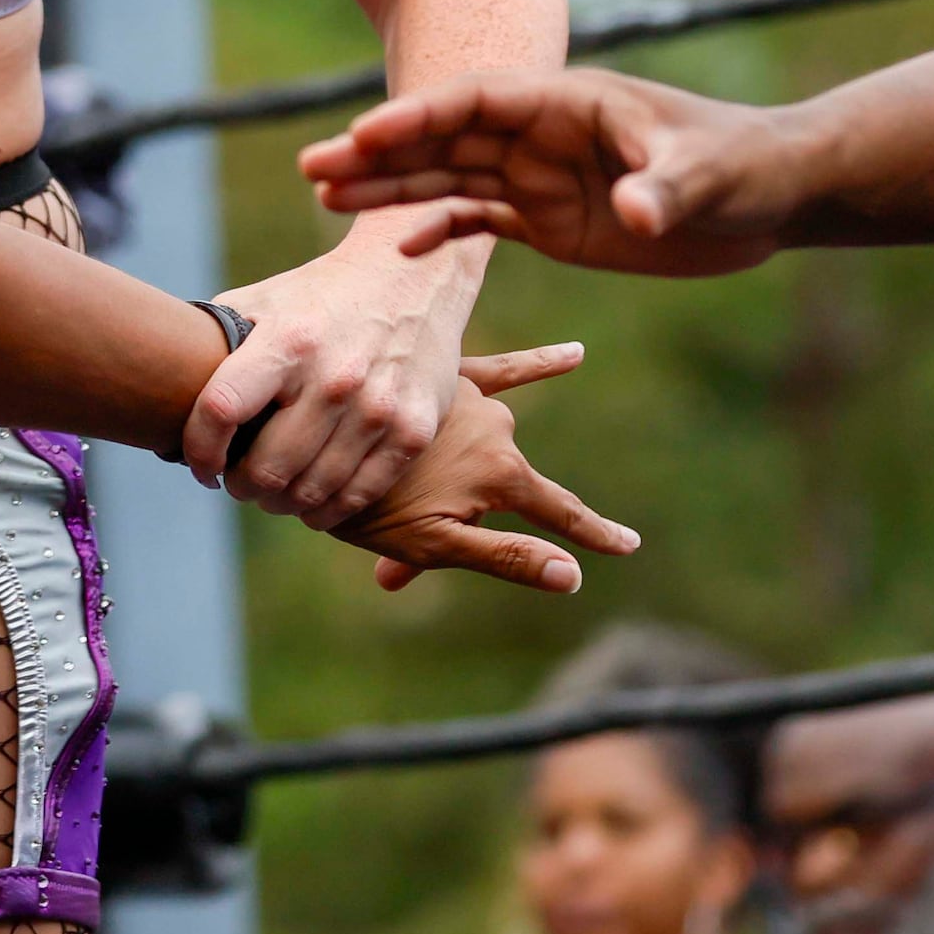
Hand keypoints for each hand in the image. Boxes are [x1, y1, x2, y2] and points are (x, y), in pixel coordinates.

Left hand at [187, 227, 478, 523]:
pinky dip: (327, 511)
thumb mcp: (264, 302)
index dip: (199, 449)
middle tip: (238, 483)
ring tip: (272, 493)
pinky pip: (359, 496)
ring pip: (311, 492)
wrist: (412, 276)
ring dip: (282, 503)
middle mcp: (334, 377)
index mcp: (287, 340)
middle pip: (267, 468)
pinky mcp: (414, 430)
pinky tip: (313, 503)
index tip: (200, 464)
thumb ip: (217, 343)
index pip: (221, 410)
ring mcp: (378, 407)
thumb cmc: (320, 296)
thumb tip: (159, 382)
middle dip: (241, 486)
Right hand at [299, 68, 795, 276]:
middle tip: (313, 167)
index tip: (365, 134)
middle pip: (445, 138)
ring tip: (324, 199)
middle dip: (380, 151)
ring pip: (450, 178)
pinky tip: (400, 251)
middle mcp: (542, 135)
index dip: (420, 116)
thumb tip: (634, 214)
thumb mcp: (711, 175)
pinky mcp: (552, 217)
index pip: (477, 102)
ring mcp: (542, 176)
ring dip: (392, 188)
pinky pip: (481, 220)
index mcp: (568, 104)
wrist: (774, 196)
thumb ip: (668, 190)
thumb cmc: (747, 168)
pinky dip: (440, 231)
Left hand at [333, 346, 635, 593]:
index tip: (631, 545)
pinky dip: (539, 363)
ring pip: (488, 438)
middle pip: (502, 480)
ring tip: (407, 484)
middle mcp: (497, 426)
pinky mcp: (448, 370)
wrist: (303, 433)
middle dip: (462, 509)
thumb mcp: (435, 544)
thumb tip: (573, 578)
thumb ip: (508, 557)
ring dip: (453, 468)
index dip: (596, 534)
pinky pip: (500, 368)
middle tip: (393, 518)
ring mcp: (472, 395)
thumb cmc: (364, 504)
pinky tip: (574, 355)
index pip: (560, 514)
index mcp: (500, 473)